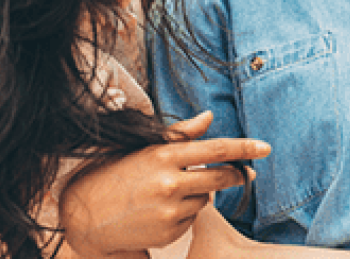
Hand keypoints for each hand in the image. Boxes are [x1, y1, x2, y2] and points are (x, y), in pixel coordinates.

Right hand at [58, 111, 270, 257]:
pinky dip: (185, 214)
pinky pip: (191, 219)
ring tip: (169, 193)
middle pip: (220, 177)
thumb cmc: (116, 173)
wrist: (85, 215)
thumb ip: (182, 134)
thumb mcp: (146, 148)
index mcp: (164, 155)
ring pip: (205, 199)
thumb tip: (209, 117)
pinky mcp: (169, 232)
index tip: (265, 148)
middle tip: (244, 172)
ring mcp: (170, 211)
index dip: (244, 148)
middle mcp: (169, 183)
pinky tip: (162, 211)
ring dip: (200, 195)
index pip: (215, 148)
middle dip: (236, 174)